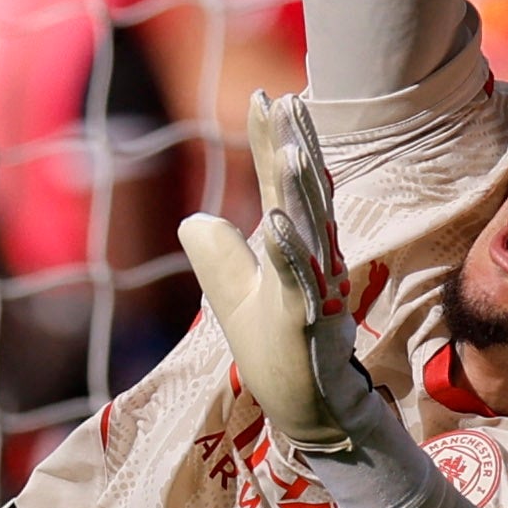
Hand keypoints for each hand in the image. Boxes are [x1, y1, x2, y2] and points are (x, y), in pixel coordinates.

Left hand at [178, 92, 397, 461]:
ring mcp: (312, 287)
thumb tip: (194, 218)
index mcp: (295, 247)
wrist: (311, 411)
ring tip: (289, 146)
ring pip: (308, 228)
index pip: (284, 184)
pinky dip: (287, 251)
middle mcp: (311, 258)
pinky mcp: (307, 319)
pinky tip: (274, 222)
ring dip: (298, 188)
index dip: (275, 141)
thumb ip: (219, 256)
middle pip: (302, 192)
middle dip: (293, 145)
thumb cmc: (280, 353)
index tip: (267, 96)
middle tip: (284, 99)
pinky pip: (297, 279)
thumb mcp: (235, 299)